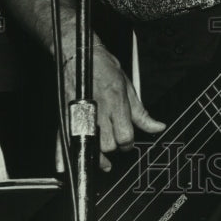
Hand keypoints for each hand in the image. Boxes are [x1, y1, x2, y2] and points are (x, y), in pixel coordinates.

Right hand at [56, 43, 164, 172]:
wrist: (81, 54)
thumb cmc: (104, 67)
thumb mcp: (129, 87)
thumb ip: (141, 113)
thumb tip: (157, 127)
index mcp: (116, 103)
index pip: (125, 136)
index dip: (129, 142)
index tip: (128, 139)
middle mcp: (99, 110)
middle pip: (108, 145)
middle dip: (113, 146)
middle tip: (114, 141)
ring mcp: (81, 113)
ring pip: (90, 146)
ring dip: (96, 154)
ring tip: (101, 159)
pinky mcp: (66, 114)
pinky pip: (63, 138)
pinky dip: (63, 154)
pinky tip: (65, 166)